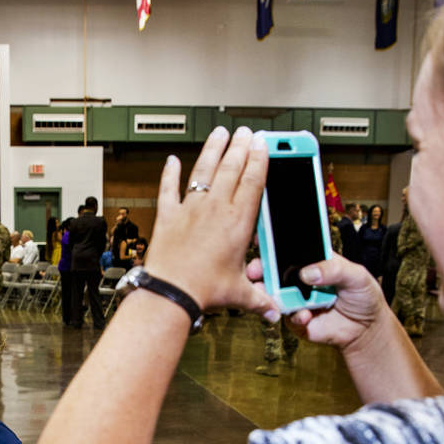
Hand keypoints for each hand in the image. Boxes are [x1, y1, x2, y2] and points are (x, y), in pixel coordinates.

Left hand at [144, 126, 278, 318]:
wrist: (171, 291)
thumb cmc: (205, 291)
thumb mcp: (240, 294)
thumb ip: (260, 300)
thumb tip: (275, 311)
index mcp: (238, 221)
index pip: (253, 181)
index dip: (259, 159)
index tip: (263, 144)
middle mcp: (215, 208)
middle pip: (231, 168)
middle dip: (240, 146)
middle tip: (246, 132)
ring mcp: (190, 209)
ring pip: (204, 170)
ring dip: (213, 149)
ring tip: (219, 133)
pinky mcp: (168, 216)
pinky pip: (168, 189)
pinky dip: (169, 174)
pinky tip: (172, 161)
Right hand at [268, 254, 388, 351]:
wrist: (366, 329)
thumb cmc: (363, 296)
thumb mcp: (356, 275)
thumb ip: (334, 269)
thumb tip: (308, 273)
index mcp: (312, 261)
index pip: (290, 250)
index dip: (275, 246)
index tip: (262, 242)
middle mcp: (299, 279)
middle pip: (274, 272)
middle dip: (261, 270)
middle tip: (255, 270)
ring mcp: (296, 300)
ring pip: (274, 295)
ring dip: (269, 295)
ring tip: (273, 295)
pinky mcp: (296, 320)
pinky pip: (287, 317)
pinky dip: (294, 316)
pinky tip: (306, 315)